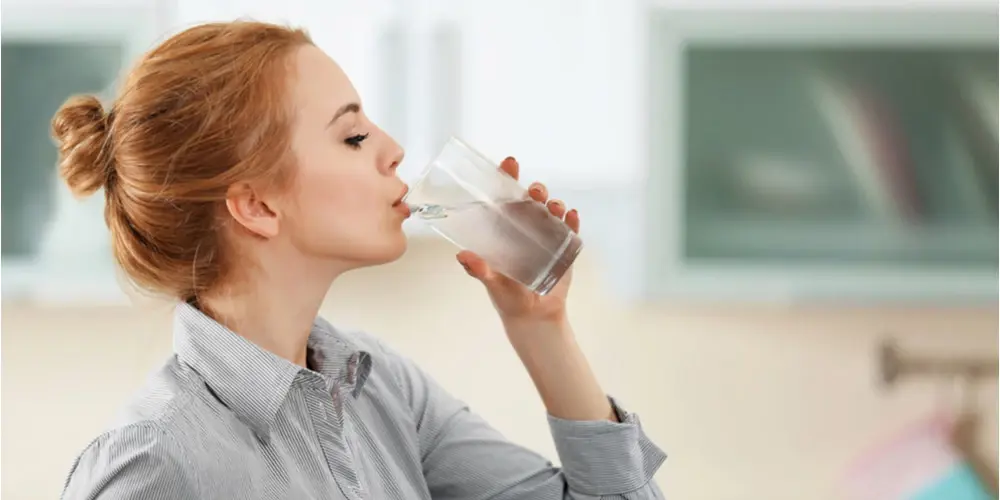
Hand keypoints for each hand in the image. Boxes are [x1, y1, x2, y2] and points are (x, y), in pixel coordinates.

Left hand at [456, 156, 579, 323]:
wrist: (533, 316)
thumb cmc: (507, 296)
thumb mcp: (491, 282)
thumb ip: (479, 270)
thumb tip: (463, 255)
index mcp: (505, 229)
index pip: (506, 197)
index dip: (508, 178)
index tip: (510, 162)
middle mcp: (526, 227)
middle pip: (532, 200)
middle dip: (536, 190)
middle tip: (535, 192)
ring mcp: (547, 235)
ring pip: (552, 210)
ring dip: (555, 204)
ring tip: (554, 207)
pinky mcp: (564, 248)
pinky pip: (571, 229)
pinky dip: (573, 220)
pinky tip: (572, 217)